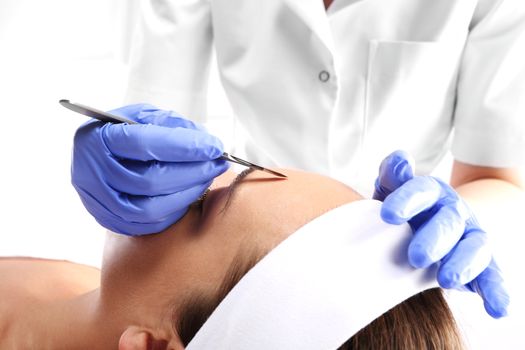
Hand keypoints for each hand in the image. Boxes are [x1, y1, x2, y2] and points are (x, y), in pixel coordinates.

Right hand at [72, 104, 228, 235]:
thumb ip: (172, 126)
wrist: (97, 154)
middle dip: (192, 173)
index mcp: (98, 138)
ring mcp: (97, 201)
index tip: (214, 147)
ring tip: (206, 179)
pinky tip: (188, 195)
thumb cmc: (123, 131)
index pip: (146, 144)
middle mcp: (92, 172)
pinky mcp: (107, 220)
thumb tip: (206, 142)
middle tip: (217, 164)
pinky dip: (173, 211)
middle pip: (150, 180)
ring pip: (149, 208)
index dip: (185, 147)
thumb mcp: (144, 116)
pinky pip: (146, 224)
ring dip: (187, 194)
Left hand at [373, 150, 508, 317]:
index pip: (422, 191)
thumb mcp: (392, 190)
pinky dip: (496, 292)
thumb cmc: (403, 210)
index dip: (406, 200)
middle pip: (449, 221)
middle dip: (435, 239)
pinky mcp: (480, 265)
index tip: (387, 215)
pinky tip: (497, 310)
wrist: (429, 223)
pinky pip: (492, 277)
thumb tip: (399, 159)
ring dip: (463, 264)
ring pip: (475, 248)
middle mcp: (454, 213)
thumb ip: (393, 176)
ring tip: (446, 281)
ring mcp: (469, 238)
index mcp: (431, 193)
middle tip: (416, 257)